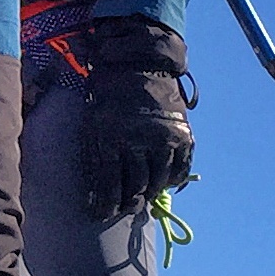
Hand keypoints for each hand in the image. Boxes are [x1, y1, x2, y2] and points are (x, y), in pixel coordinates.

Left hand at [78, 19, 194, 221]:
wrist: (138, 61)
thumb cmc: (106, 91)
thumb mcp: (92, 120)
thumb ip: (94, 154)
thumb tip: (96, 190)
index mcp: (111, 136)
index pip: (109, 182)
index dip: (104, 203)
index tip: (99, 215)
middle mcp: (140, 140)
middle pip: (135, 185)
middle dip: (127, 201)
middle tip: (123, 209)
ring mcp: (164, 137)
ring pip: (158, 180)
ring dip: (148, 193)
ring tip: (140, 198)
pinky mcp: (182, 133)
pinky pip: (180, 168)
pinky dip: (172, 179)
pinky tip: (164, 184)